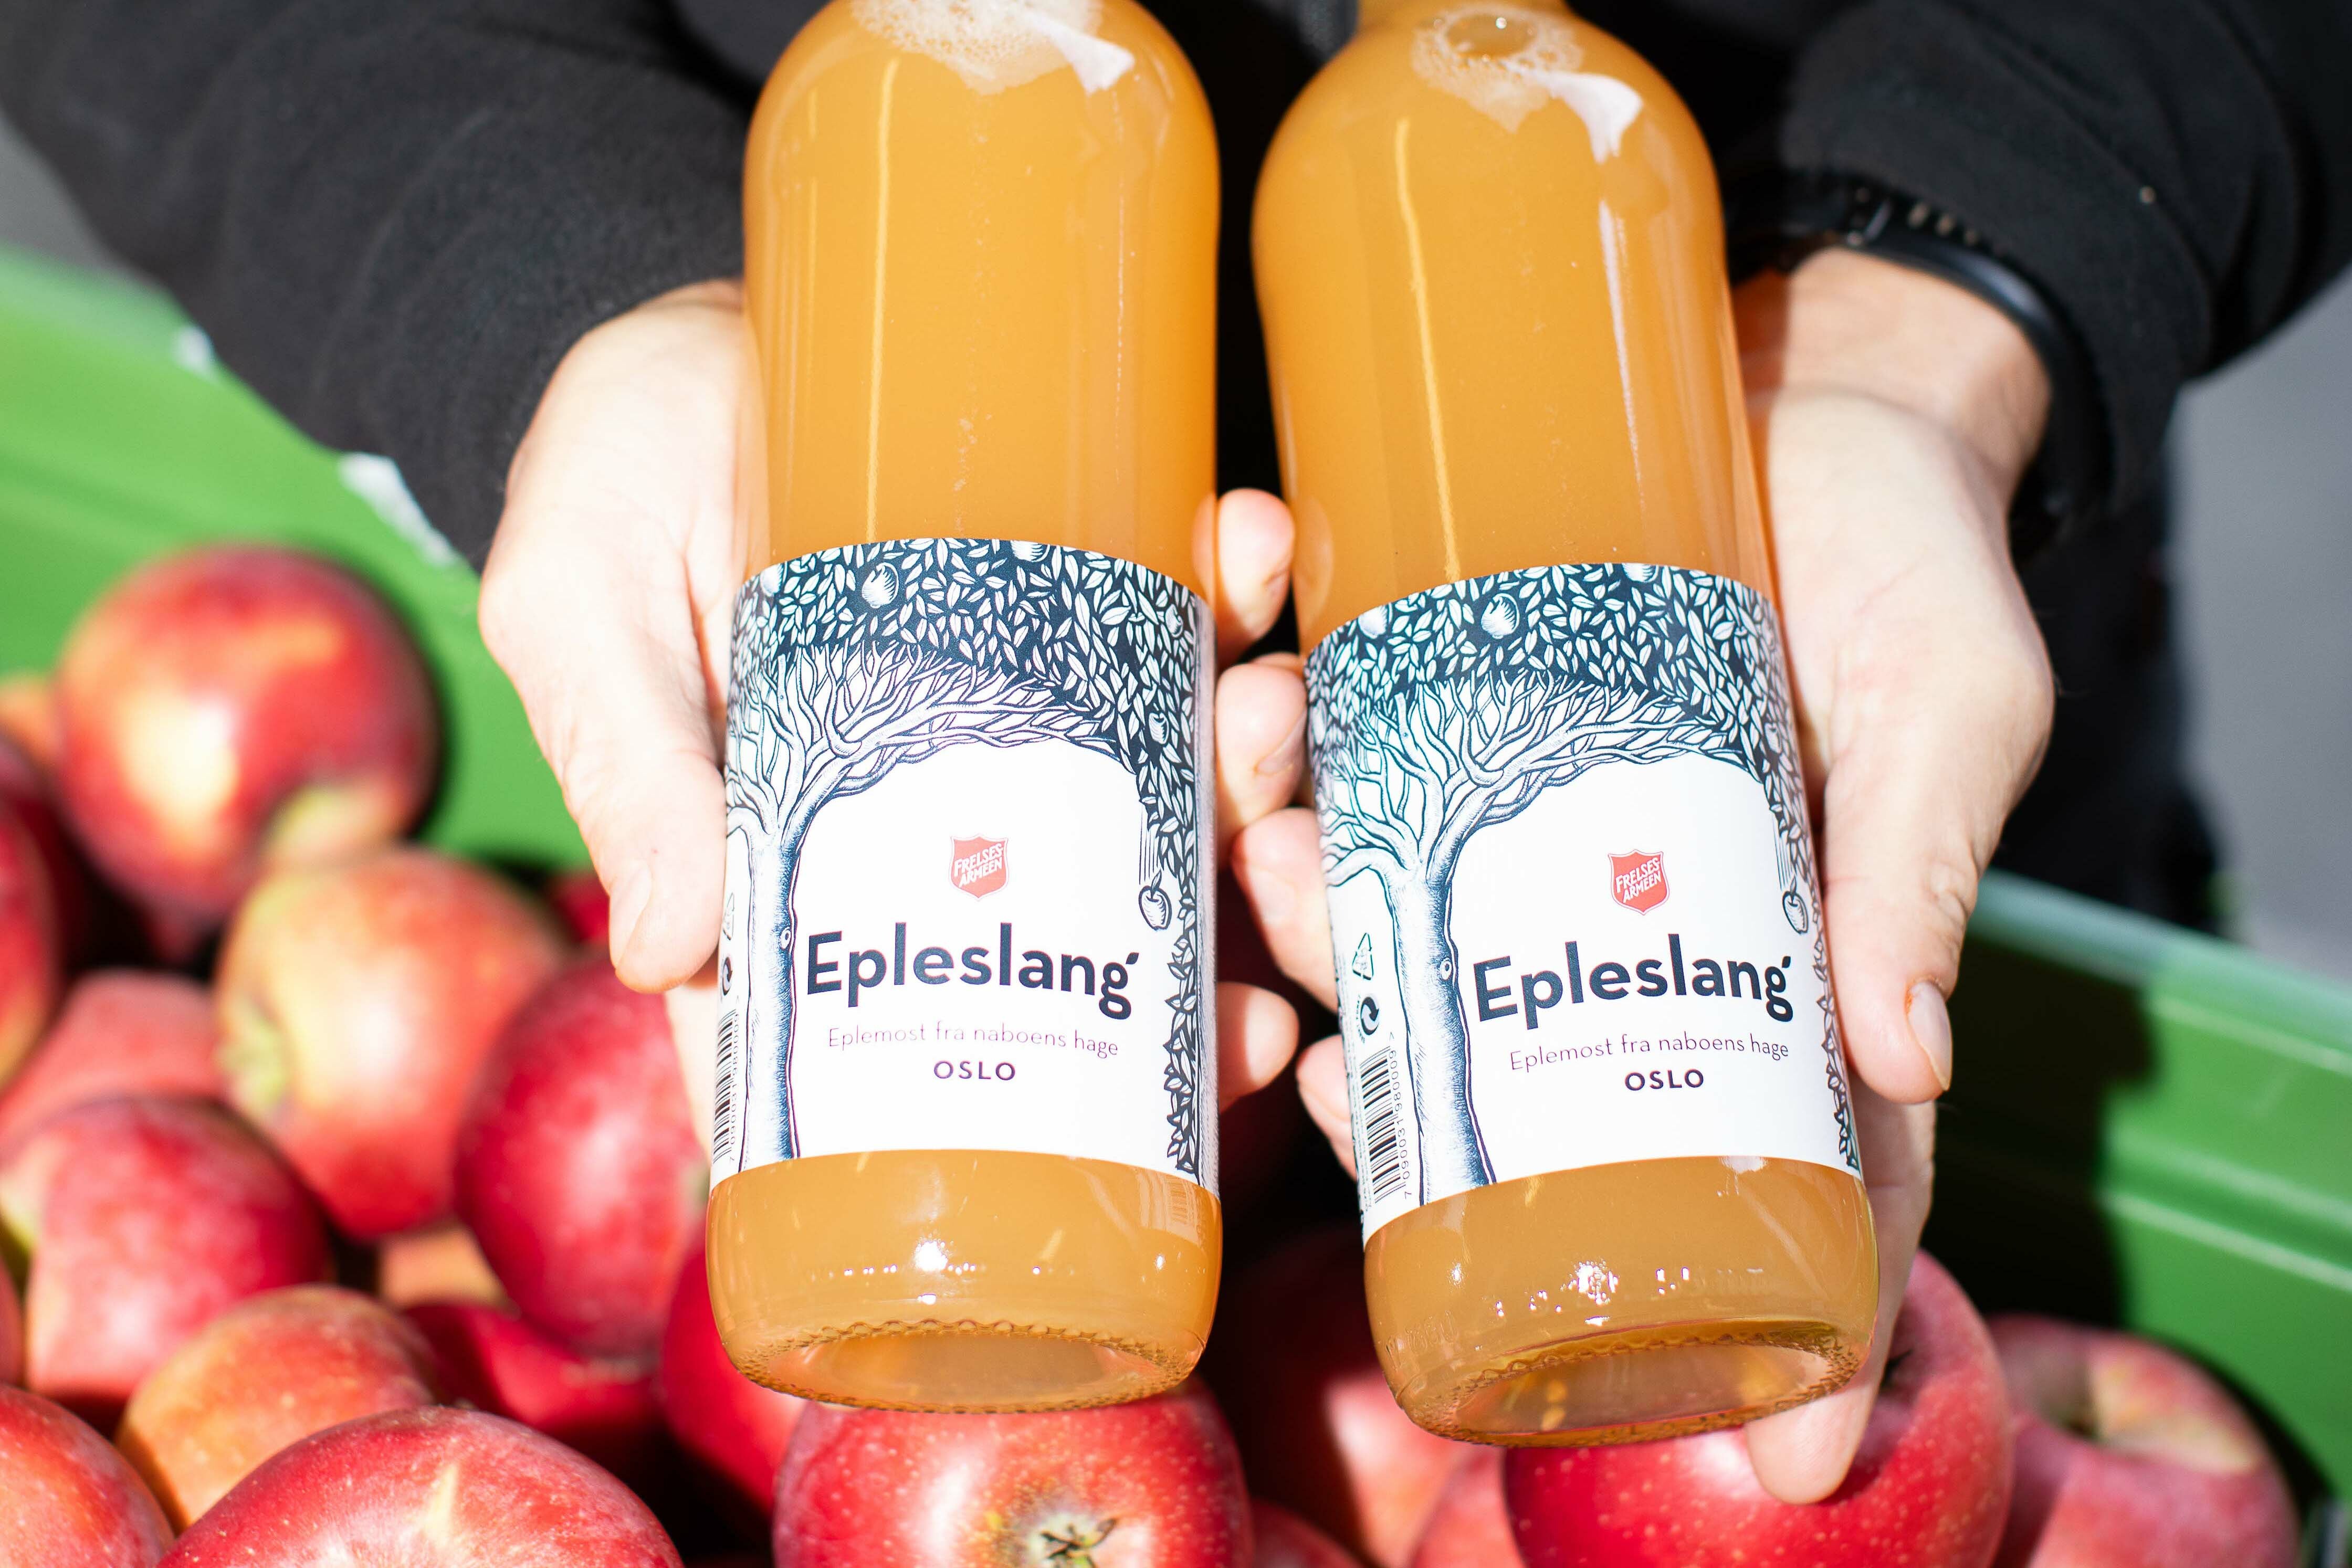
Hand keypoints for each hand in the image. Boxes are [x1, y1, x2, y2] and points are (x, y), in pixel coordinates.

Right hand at [479, 283, 1305, 1118]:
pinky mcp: (1072, 615)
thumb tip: (669, 961)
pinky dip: (1235, 604)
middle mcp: (925, 823)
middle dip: (1200, 933)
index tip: (1143, 1118)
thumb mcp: (582, 609)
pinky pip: (1180, 640)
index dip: (1008, 1111)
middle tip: (1265, 866)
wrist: (703, 317)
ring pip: (1160, 807)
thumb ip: (628, 770)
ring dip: (1248, 774)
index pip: (887, 1042)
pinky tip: (1250, 545)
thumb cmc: (615, 470)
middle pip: (1078, 939)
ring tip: (1265, 696)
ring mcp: (1013, 726)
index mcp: (792, 868)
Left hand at [1233, 249, 2053, 1497]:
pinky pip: (1307, 707)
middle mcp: (1583, 901)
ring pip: (1343, 873)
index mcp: (1722, 956)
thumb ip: (1918, 868)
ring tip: (1258, 744)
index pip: (1695, 1155)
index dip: (1652, 1273)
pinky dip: (1254, 657)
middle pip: (1448, 1020)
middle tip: (1299, 993)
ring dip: (1268, 839)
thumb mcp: (1949, 709)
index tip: (1549, 1323)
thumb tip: (1904, 1056)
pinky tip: (1242, 590)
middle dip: (1350, 1010)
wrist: (1815, 358)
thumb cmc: (1913, 554)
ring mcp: (1487, 789)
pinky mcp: (1423, 668)